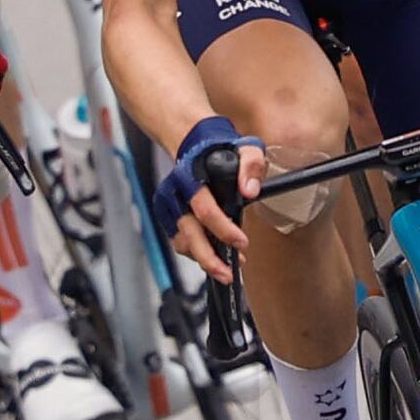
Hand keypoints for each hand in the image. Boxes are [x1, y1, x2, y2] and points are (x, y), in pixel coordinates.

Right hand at [156, 116, 253, 276]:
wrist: (195, 146)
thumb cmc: (221, 150)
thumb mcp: (245, 148)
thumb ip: (251, 165)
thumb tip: (249, 191)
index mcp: (190, 177)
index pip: (204, 210)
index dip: (223, 230)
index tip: (243, 243)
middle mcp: (175, 195)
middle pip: (188, 234)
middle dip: (208, 259)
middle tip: (228, 274)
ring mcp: (169, 208)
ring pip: (182, 243)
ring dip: (204, 259)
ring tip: (225, 268)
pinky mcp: (169, 218)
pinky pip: (181, 242)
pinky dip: (197, 253)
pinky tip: (215, 255)